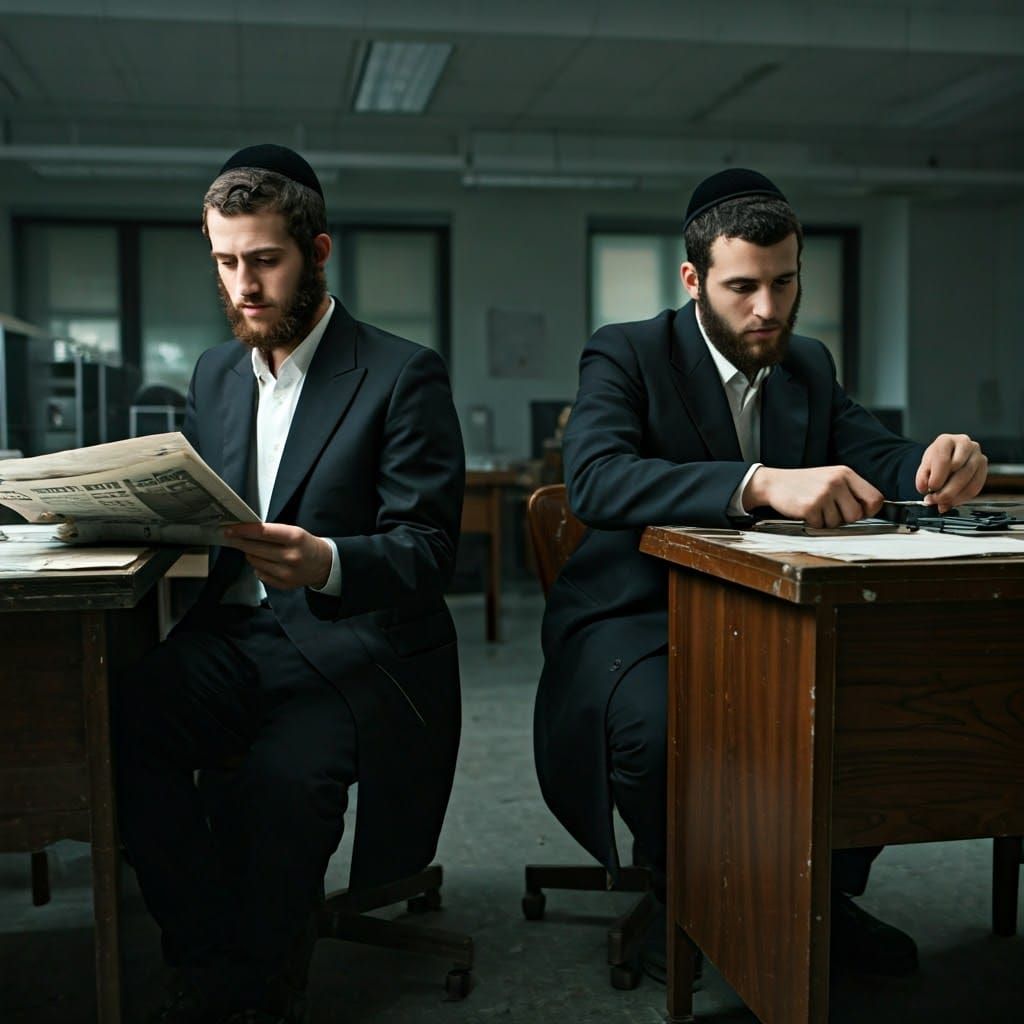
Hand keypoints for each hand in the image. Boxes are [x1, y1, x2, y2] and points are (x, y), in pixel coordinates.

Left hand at [221, 522, 332, 590]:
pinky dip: (258, 567)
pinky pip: (260, 574)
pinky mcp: (284, 584)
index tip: (230, 529)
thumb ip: (271, 532)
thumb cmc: (305, 544)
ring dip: (249, 554)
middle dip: (240, 542)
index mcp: (295, 538)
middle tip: (232, 537)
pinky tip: (264, 562)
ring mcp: (287, 572)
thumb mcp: (294, 531)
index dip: (243, 530)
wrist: (323, 564)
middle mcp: (291, 556)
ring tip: (252, 549)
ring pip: (255, 562)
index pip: (263, 532)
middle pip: (255, 548)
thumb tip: (244, 532)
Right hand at [743, 465, 883, 527]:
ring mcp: (823, 493)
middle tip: (830, 510)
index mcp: (845, 474)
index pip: (875, 498)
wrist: (774, 483)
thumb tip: (869, 511)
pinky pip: (821, 525)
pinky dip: (813, 522)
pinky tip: (806, 511)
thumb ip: (850, 490)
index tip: (860, 511)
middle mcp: (836, 482)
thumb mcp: (830, 478)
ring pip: (838, 523)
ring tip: (816, 508)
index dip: (869, 510)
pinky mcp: (811, 506)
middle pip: (857, 515)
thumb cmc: (803, 483)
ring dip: (826, 521)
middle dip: (844, 518)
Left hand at [915, 434, 986, 512]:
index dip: (936, 478)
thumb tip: (924, 489)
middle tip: (934, 500)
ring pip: (969, 481)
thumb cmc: (936, 459)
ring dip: (954, 496)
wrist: (947, 456)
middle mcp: (966, 445)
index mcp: (947, 441)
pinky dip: (963, 498)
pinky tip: (953, 501)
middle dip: (946, 491)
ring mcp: (977, 455)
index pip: (944, 461)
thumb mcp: (924, 466)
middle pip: (959, 472)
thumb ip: (922, 478)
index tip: (928, 489)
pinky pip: (976, 487)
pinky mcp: (984, 467)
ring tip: (942, 502)